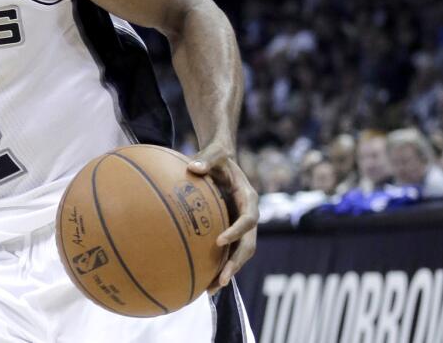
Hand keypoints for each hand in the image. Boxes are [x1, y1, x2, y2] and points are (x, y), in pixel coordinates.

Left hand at [188, 145, 258, 293]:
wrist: (221, 160)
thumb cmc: (218, 156)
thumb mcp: (215, 153)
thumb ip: (207, 157)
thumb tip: (193, 167)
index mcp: (249, 198)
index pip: (248, 219)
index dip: (237, 231)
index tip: (220, 241)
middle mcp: (248, 215)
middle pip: (249, 244)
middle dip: (237, 262)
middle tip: (223, 278)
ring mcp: (240, 226)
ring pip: (240, 253)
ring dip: (229, 271)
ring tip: (211, 289)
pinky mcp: (231, 231)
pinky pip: (228, 251)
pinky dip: (218, 266)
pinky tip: (202, 281)